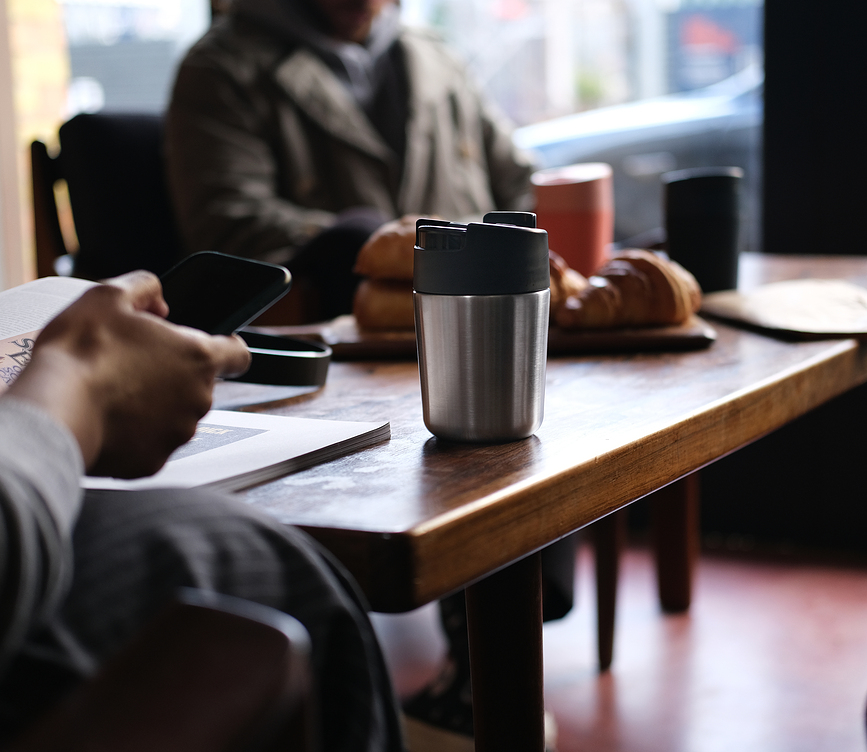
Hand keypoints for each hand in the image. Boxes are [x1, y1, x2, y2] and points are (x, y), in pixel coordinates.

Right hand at [7, 271, 249, 477]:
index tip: (217, 347)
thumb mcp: (109, 297)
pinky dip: (134, 434)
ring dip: (153, 405)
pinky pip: (150, 444)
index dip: (228, 348)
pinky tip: (108, 419)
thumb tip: (157, 297)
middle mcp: (198, 398)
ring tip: (114, 392)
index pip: (239, 354)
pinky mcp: (154, 460)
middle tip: (133, 364)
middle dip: (172, 375)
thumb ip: (144, 288)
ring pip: (174, 416)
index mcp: (197, 357)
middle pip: (197, 385)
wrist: (53, 410)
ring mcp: (178, 433)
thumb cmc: (81, 354)